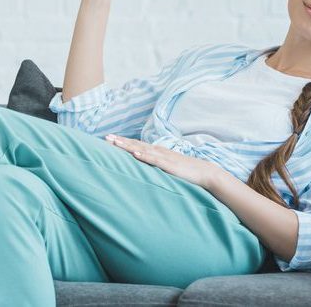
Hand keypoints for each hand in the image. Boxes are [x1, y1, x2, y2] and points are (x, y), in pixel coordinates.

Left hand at [105, 134, 222, 189]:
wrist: (205, 172)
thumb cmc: (187, 172)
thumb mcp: (169, 167)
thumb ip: (157, 166)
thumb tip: (146, 169)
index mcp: (158, 152)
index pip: (137, 145)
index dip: (123, 142)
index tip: (110, 139)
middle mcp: (159, 151)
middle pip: (136, 144)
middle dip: (120, 141)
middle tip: (105, 137)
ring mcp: (164, 157)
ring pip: (142, 149)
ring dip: (128, 146)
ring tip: (114, 142)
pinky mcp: (169, 165)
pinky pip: (154, 160)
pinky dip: (144, 155)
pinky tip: (134, 153)